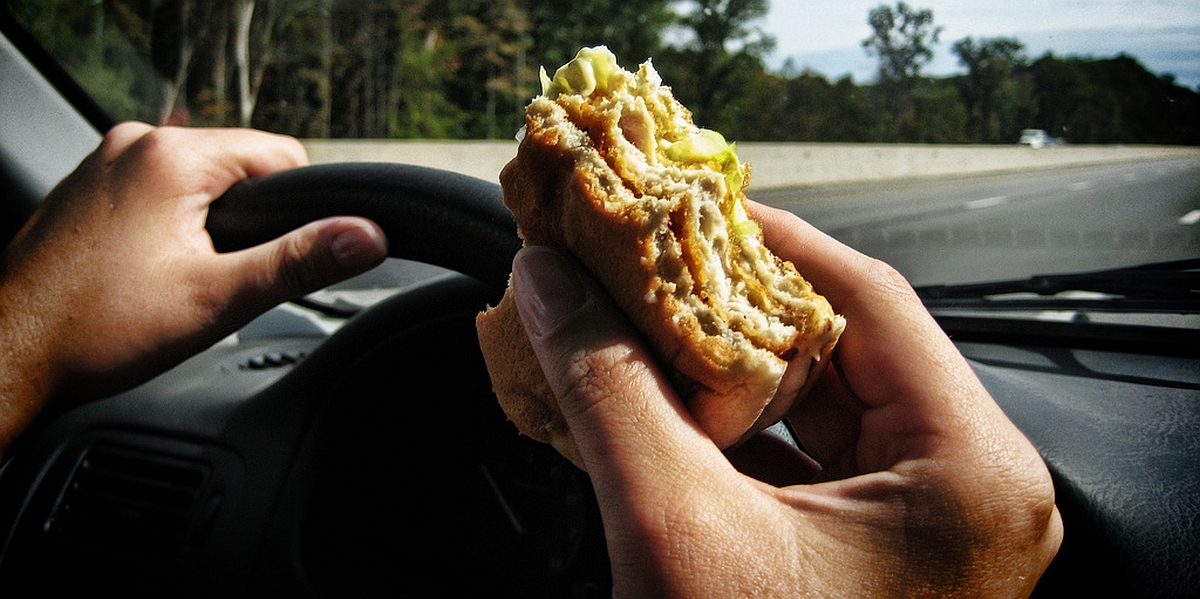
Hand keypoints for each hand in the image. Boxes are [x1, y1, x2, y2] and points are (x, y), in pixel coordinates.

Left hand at [0, 123, 386, 453]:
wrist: (9, 358)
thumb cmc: (96, 331)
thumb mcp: (218, 298)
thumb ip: (299, 261)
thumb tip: (367, 236)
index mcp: (170, 155)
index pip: (280, 155)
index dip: (298, 210)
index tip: (276, 258)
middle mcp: (133, 144)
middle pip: (239, 170)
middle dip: (247, 225)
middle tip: (215, 281)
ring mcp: (104, 164)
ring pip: (199, 186)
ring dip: (209, 229)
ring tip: (177, 282)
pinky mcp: (88, 189)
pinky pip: (160, 195)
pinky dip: (171, 231)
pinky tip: (149, 276)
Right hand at [508, 202, 1061, 596]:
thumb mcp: (674, 533)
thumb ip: (610, 394)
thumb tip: (550, 287)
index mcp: (965, 469)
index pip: (866, 298)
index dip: (764, 238)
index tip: (685, 204)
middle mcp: (964, 491)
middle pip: (840, 349)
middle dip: (731, 305)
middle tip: (648, 262)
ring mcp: (920, 530)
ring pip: (816, 406)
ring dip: (725, 368)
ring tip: (644, 321)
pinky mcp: (871, 560)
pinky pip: (803, 462)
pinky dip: (732, 431)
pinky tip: (664, 405)